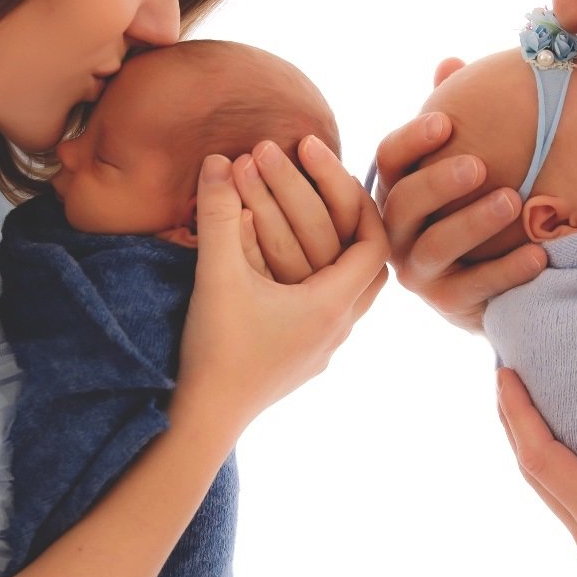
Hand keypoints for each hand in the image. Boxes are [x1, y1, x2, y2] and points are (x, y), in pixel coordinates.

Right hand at [178, 154, 387, 435]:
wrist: (203, 419)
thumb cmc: (215, 349)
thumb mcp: (216, 274)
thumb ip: (219, 214)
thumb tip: (217, 157)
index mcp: (332, 305)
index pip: (374, 242)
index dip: (356, 199)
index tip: (329, 174)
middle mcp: (339, 329)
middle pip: (369, 266)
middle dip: (353, 223)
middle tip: (329, 193)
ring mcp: (323, 350)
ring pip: (351, 292)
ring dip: (337, 254)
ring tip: (316, 224)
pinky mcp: (303, 362)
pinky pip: (329, 313)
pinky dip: (320, 281)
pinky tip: (294, 269)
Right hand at [373, 59, 546, 333]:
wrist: (495, 278)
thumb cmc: (476, 203)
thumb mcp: (464, 157)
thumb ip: (457, 112)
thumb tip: (449, 60)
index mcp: (399, 189)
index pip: (389, 159)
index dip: (412, 140)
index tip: (445, 121)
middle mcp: (398, 231)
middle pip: (405, 203)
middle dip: (440, 182)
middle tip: (479, 164)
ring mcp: (419, 271)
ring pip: (434, 246)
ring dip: (471, 223)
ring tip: (511, 202)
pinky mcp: (447, 303)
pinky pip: (474, 288)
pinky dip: (506, 271)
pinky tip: (539, 253)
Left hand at [496, 370, 576, 576]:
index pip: (542, 460)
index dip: (519, 416)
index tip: (505, 375)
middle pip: (537, 479)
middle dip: (516, 427)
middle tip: (507, 380)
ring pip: (553, 497)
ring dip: (536, 453)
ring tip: (528, 411)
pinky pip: (573, 512)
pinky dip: (560, 477)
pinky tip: (569, 456)